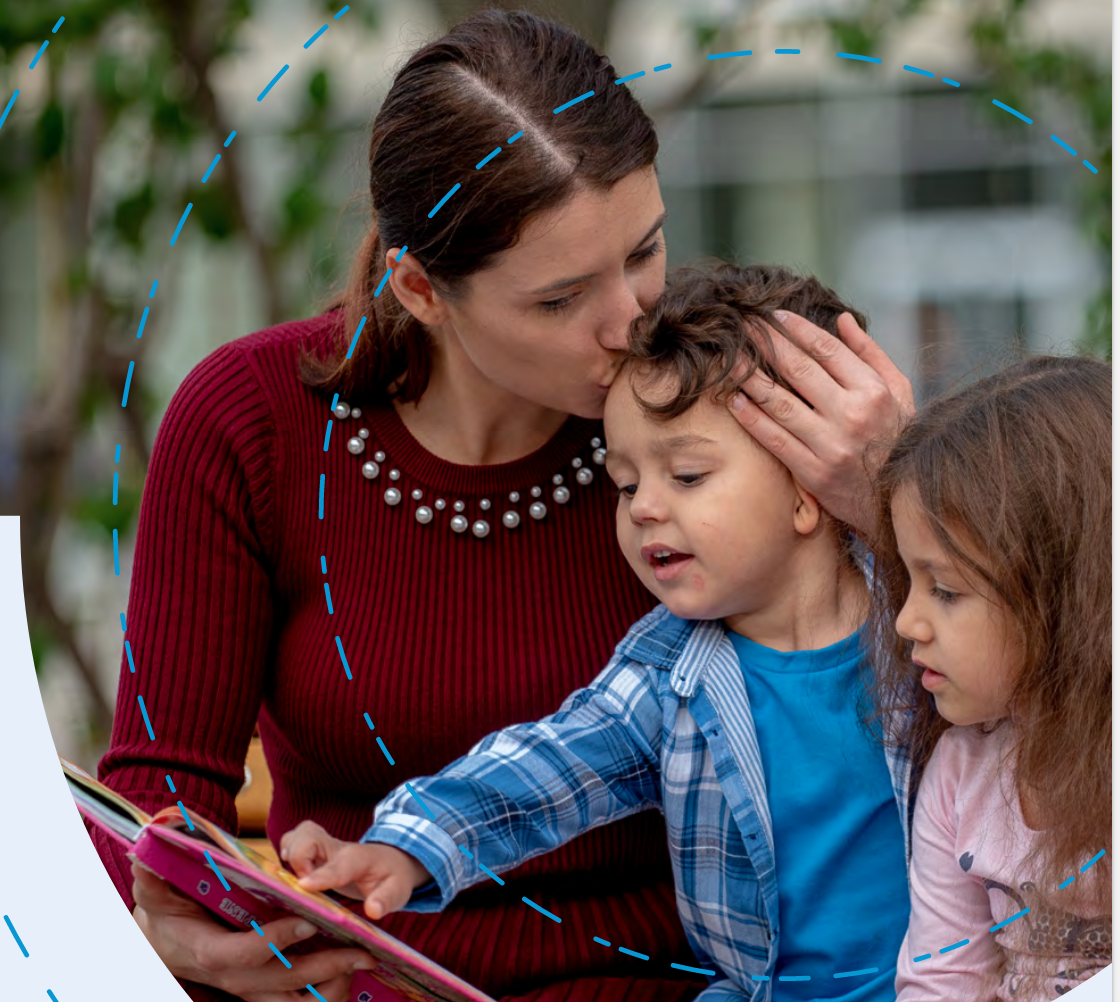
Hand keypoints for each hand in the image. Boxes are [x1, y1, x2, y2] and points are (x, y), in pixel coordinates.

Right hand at [132, 862, 373, 1001]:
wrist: (163, 941)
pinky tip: (350, 975)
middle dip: (321, 965)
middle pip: (278, 979)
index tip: (306, 918)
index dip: (274, 940)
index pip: (242, 954)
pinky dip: (321, 993)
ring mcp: (246, 986)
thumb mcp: (155, 888)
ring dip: (329, 983)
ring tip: (364, 962)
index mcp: (207, 950)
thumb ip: (154, 870)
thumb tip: (151, 841)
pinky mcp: (259, 988)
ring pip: (291, 997)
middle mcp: (230, 976)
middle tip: (360, 948)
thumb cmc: (164, 910)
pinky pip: (293, 999)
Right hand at [280, 820, 431, 920]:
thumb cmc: (392, 878)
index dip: (321, 876)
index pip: (338, 865)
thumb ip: (386, 900)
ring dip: (289, 852)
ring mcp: (323, 848)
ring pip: (298, 835)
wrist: (391, 861)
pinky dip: (285, 853)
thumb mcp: (397, 891)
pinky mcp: (313, 852)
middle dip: (298, 856)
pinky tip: (286, 875)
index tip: (304, 886)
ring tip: (288, 877)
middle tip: (300, 885)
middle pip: (309, 835)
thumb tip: (373, 910)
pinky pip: (292, 843)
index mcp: (357, 859)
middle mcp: (336, 849)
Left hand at [729, 310, 914, 536]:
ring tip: (732, 360)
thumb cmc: (898, 438)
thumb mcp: (899, 393)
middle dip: (767, 344)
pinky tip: (735, 400)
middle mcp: (852, 415)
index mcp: (873, 391)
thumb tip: (841, 319)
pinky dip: (751, 418)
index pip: (827, 351)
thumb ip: (871, 354)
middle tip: (744, 326)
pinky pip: (774, 439)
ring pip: (780, 403)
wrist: (898, 500)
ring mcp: (831, 445)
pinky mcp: (813, 472)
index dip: (797, 330)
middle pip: (799, 370)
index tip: (774, 316)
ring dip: (751, 378)